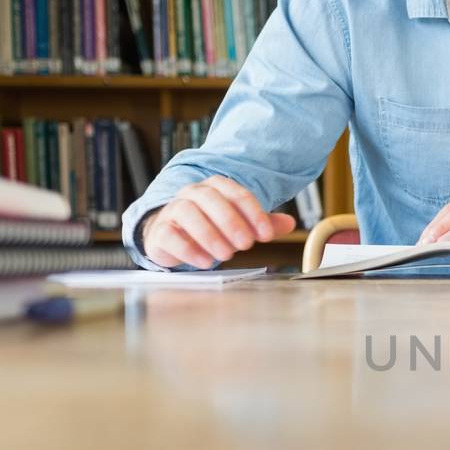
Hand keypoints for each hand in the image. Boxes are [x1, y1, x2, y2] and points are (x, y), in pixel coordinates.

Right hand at [142, 176, 296, 268]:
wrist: (173, 236)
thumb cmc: (211, 227)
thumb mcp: (240, 224)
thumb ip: (263, 223)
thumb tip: (290, 223)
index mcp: (215, 187)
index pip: (236, 193)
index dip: (253, 213)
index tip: (266, 235)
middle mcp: (192, 194)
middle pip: (210, 198)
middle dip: (231, 221)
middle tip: (246, 245)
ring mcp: (173, 210)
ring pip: (188, 213)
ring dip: (210, 235)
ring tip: (226, 255)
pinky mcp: (160, 231)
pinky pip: (170, 234)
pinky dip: (189, 248)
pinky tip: (205, 261)